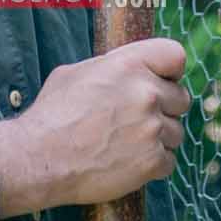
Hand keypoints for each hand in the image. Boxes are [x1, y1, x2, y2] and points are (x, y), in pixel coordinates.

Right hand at [0, 39, 189, 220]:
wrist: (39, 158)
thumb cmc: (52, 115)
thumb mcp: (76, 73)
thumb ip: (113, 68)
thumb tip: (130, 70)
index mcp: (130, 65)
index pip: (176, 56)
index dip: (169, 71)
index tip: (161, 82)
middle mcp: (147, 93)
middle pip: (181, 98)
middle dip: (164, 109)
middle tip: (138, 119)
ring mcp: (152, 129)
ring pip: (176, 132)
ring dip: (158, 139)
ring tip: (128, 144)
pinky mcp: (152, 162)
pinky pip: (168, 161)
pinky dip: (152, 165)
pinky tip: (128, 162)